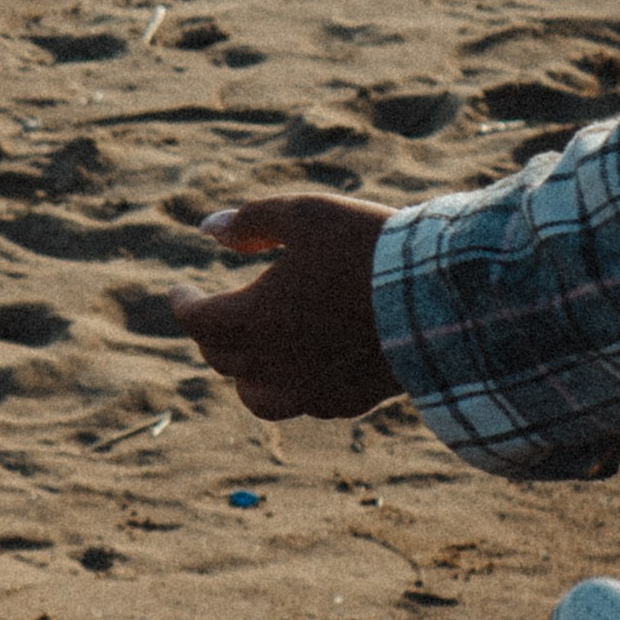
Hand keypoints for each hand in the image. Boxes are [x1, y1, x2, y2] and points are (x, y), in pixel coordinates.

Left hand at [168, 193, 399, 421]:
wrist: (439, 298)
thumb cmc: (367, 248)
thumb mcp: (306, 215)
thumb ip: (251, 221)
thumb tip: (208, 230)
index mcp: (252, 318)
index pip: (195, 321)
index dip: (181, 304)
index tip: (180, 291)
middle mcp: (272, 364)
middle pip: (221, 356)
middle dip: (211, 331)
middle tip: (215, 311)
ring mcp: (310, 389)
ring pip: (254, 395)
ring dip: (242, 371)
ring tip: (249, 349)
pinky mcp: (348, 402)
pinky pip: (303, 403)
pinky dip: (291, 386)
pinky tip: (301, 369)